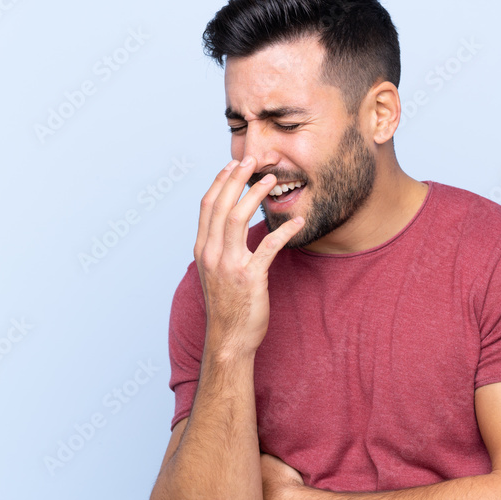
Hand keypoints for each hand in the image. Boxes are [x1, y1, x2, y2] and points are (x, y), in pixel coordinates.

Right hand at [194, 157, 304, 354]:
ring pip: (237, 218)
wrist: (229, 339)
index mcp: (203, 250)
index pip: (207, 206)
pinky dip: (283, 231)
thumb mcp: (215, 272)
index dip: (220, 182)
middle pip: (221, 205)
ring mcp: (229, 266)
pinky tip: (297, 221)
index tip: (233, 165)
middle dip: (236, 178)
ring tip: (272, 179)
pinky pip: (268, 247)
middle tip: (252, 160)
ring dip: (255, 194)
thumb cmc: (227, 305)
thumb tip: (229, 226)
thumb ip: (219, 248)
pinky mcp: (249, 278)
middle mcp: (211, 254)